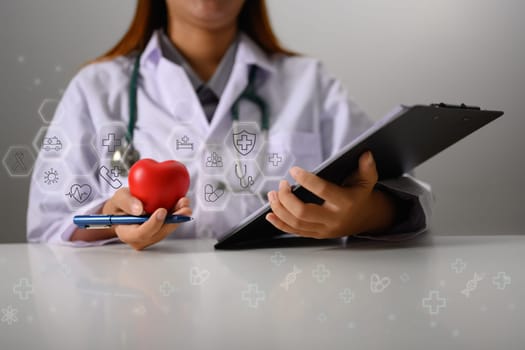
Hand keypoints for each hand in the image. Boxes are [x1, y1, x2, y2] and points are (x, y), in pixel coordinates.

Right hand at [101, 187, 191, 249]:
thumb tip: (139, 209)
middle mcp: (140, 239)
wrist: (124, 209)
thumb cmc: (120, 205)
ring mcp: (151, 237)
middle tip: (183, 208)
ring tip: (184, 203)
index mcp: (127, 234)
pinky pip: (169, 225)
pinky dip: (177, 215)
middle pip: (159, 234)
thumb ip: (126, 202)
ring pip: (167, 230)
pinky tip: (182, 205)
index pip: (142, 233)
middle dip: (173, 221)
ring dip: (178, 217)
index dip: (153, 224)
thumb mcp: (119, 198)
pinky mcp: (160, 232)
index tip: (162, 211)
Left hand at [265, 152, 395, 237]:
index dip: (306, 180)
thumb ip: (367, 167)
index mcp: (345, 202)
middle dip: (287, 198)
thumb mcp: (367, 180)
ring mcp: (324, 229)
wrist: (365, 219)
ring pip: (296, 223)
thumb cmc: (361, 195)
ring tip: (272, 194)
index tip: (294, 170)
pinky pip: (295, 232)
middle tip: (281, 184)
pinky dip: (280, 224)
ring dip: (280, 209)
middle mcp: (333, 219)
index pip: (322, 191)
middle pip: (303, 212)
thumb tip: (366, 153)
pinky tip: (270, 214)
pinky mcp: (316, 235)